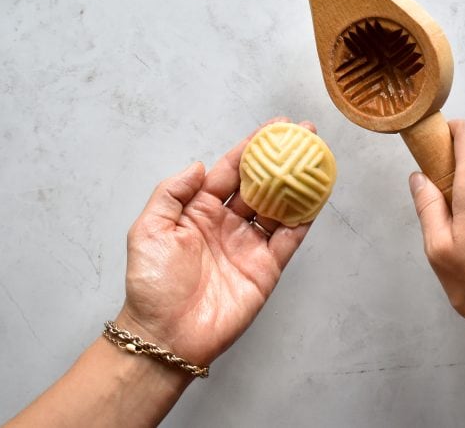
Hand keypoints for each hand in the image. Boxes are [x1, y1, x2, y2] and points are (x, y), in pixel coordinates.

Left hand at [117, 117, 316, 365]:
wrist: (165, 336)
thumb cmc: (151, 285)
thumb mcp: (148, 230)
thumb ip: (171, 193)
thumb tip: (200, 165)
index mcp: (199, 210)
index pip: (230, 171)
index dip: (251, 147)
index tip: (273, 127)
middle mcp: (227, 223)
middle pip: (260, 184)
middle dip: (282, 159)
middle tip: (305, 134)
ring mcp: (249, 245)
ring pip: (280, 207)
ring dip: (298, 184)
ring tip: (317, 159)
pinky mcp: (266, 269)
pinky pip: (289, 238)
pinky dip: (304, 219)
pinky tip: (316, 199)